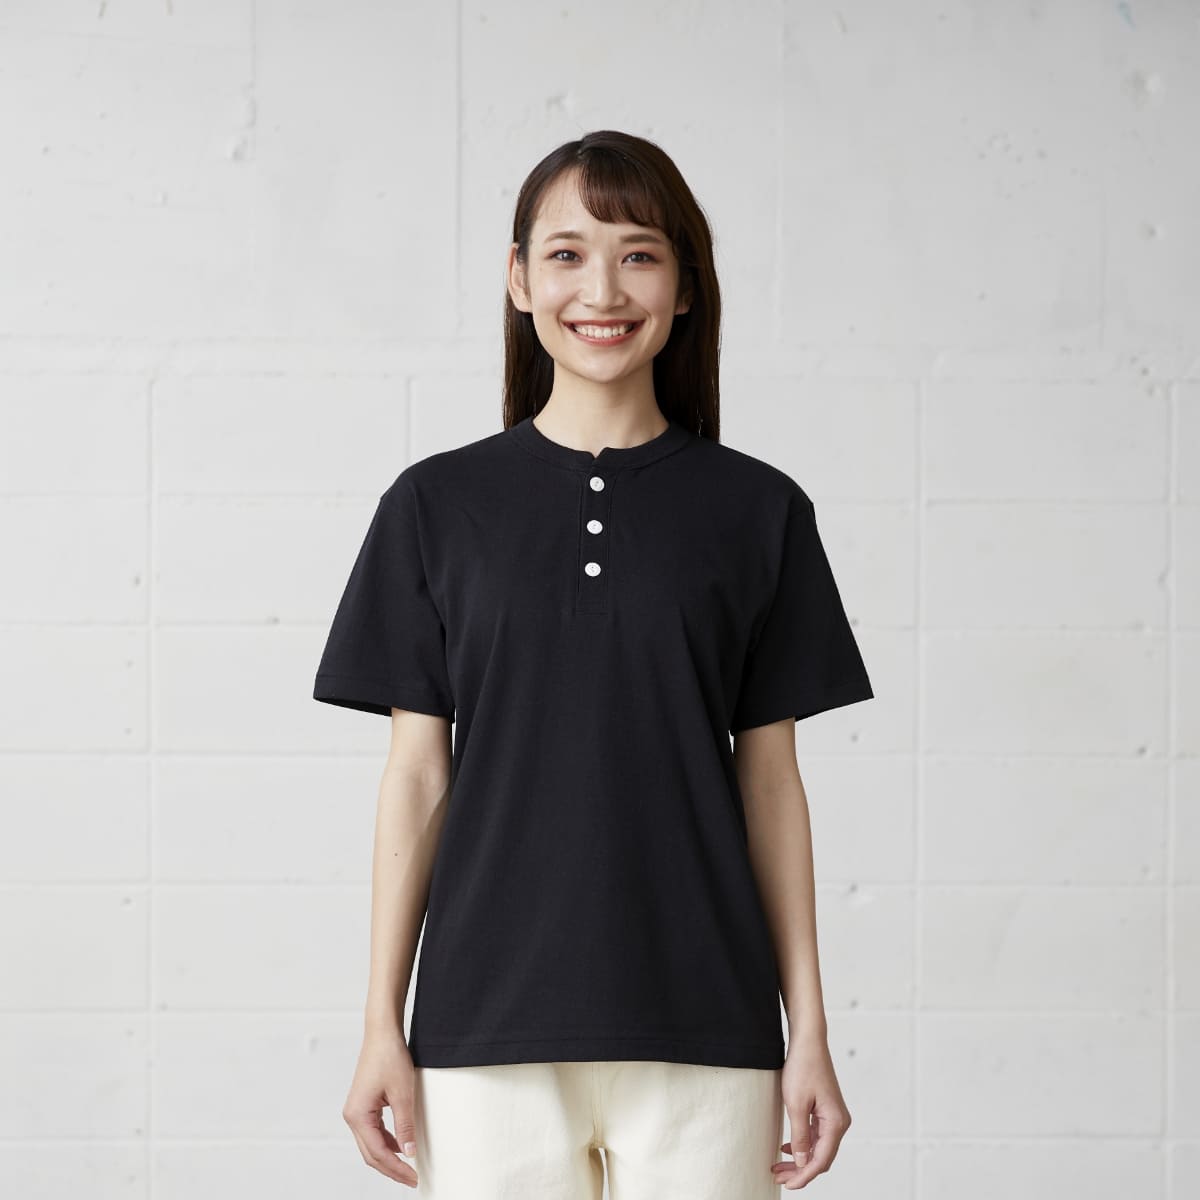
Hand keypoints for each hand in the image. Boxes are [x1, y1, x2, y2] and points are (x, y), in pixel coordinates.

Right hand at [342, 1027, 419, 1188]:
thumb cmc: (389, 1056)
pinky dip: (386, 1142)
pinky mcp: (363, 1105)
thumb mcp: (403, 1093)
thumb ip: (405, 1125)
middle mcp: (352, 1116)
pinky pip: (373, 1132)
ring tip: (409, 1167)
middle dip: (391, 1169)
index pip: (378, 1153)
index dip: (396, 1169)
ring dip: (389, 1157)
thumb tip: (409, 1152)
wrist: (382, 1032)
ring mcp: (356, 1111)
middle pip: (371, 1154)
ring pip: (371, 1145)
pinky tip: (401, 1146)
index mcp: (358, 1115)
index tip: (413, 1177)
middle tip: (412, 1179)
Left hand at [771, 1034, 851, 1189]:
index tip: (787, 1185)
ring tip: (779, 1167)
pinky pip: (817, 1135)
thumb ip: (800, 1136)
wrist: (808, 1041)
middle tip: (779, 1178)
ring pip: (818, 1147)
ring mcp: (834, 1116)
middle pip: (821, 1157)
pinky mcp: (826, 1110)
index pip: (821, 1160)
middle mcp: (840, 1122)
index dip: (804, 1176)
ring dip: (800, 1158)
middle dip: (800, 1170)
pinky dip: (803, 1144)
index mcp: (836, 1123)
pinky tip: (787, 1148)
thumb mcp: (796, 1104)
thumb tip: (803, 1163)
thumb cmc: (802, 1068)